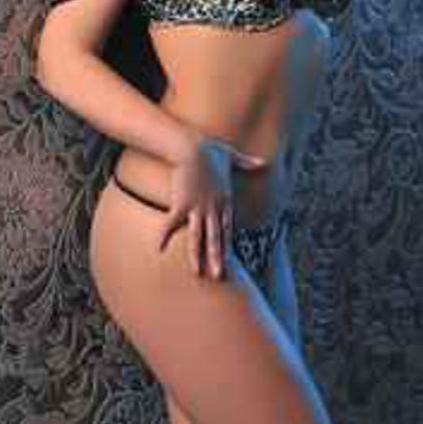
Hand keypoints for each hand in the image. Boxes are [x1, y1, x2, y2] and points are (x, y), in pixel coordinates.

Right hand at [158, 136, 266, 280]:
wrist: (193, 145)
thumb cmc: (211, 148)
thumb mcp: (233, 157)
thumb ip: (247, 163)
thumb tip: (263, 162)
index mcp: (225, 199)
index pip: (228, 228)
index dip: (227, 245)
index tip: (229, 261)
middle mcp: (213, 207)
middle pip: (216, 238)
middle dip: (217, 259)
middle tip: (219, 278)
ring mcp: (198, 207)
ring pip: (198, 237)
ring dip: (198, 256)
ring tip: (197, 273)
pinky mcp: (181, 203)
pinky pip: (172, 223)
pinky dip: (165, 236)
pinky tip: (159, 249)